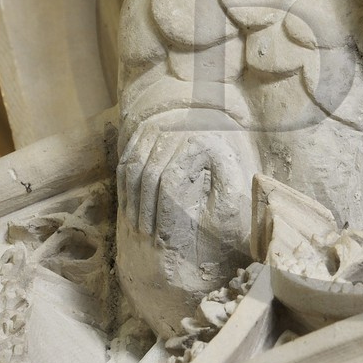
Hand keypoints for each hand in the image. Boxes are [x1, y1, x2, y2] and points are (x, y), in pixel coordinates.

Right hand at [118, 111, 251, 249]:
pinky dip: (125, 183)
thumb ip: (222, 201)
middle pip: (150, 173)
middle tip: (143, 236)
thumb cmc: (235, 172)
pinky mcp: (147, 126)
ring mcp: (160, 124)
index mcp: (204, 142)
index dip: (164, 212)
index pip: (172, 181)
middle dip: (144, 209)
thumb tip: (196, 213)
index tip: (162, 238)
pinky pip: (128, 157)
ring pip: (134, 165)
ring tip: (134, 225)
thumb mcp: (237, 190)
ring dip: (131, 198)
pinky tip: (128, 206)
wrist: (229, 134)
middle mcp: (179, 128)